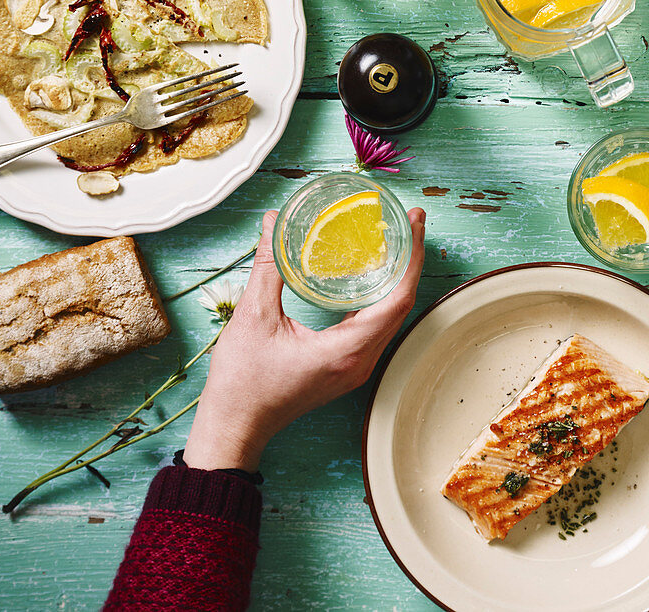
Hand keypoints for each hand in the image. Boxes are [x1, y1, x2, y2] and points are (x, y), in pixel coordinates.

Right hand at [182, 207, 425, 471]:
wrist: (234, 428)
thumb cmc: (242, 383)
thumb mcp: (253, 317)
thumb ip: (268, 266)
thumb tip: (274, 222)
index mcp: (347, 350)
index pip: (398, 298)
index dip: (411, 257)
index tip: (414, 223)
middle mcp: (360, 360)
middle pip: (402, 303)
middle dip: (410, 258)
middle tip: (410, 220)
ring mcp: (355, 366)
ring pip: (392, 315)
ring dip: (399, 276)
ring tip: (398, 239)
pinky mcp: (346, 366)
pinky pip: (377, 325)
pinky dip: (382, 295)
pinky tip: (373, 273)